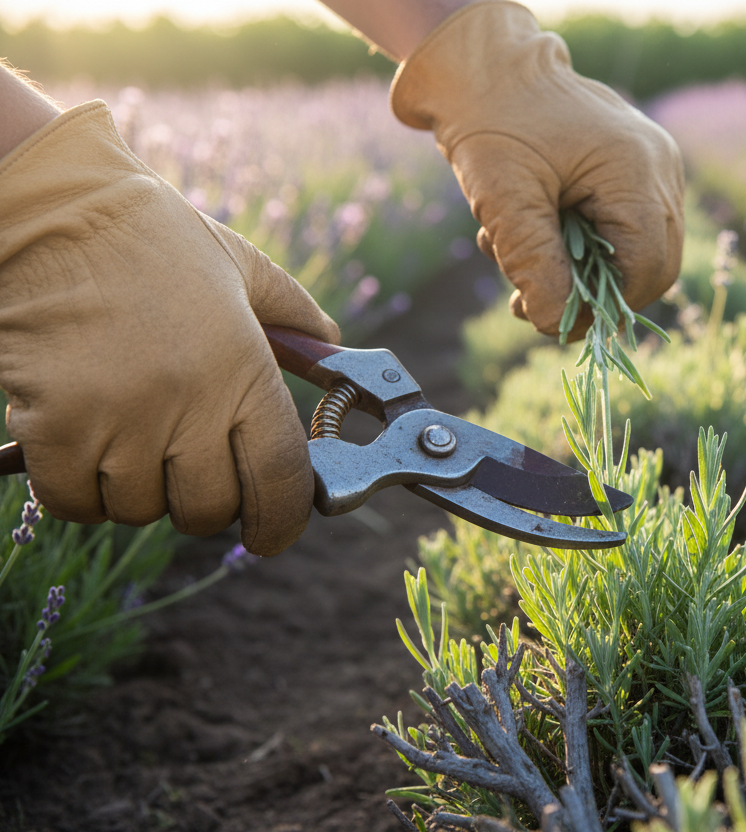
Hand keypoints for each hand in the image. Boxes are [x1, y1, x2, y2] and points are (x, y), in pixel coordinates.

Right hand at [0, 101, 339, 554]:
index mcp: (246, 369)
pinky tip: (80, 443)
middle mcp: (190, 403)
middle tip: (186, 465)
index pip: (281, 480)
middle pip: (209, 509)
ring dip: (136, 489)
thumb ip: (298, 320)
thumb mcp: (244, 269)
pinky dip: (78, 489)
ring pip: (139, 509)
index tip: (273, 534)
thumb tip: (335, 356)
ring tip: (128, 434)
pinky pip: (75, 502)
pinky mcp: (55, 426)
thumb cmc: (154, 240)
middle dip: (203, 501)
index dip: (281, 521)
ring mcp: (121, 419)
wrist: (53, 211)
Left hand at [389, 1, 684, 335]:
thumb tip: (556, 324)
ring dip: (580, 275)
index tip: (544, 319)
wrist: (488, 71)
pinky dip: (583, 251)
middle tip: (528, 302)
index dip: (602, 305)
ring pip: (639, 255)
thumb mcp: (503, 198)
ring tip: (518, 262)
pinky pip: (627, 233)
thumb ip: (533, 263)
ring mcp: (657, 171)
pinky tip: (535, 237)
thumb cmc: (492, 124)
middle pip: (652, 267)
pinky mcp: (640, 176)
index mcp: (637, 169)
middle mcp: (662, 170)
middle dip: (591, 295)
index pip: (646, 266)